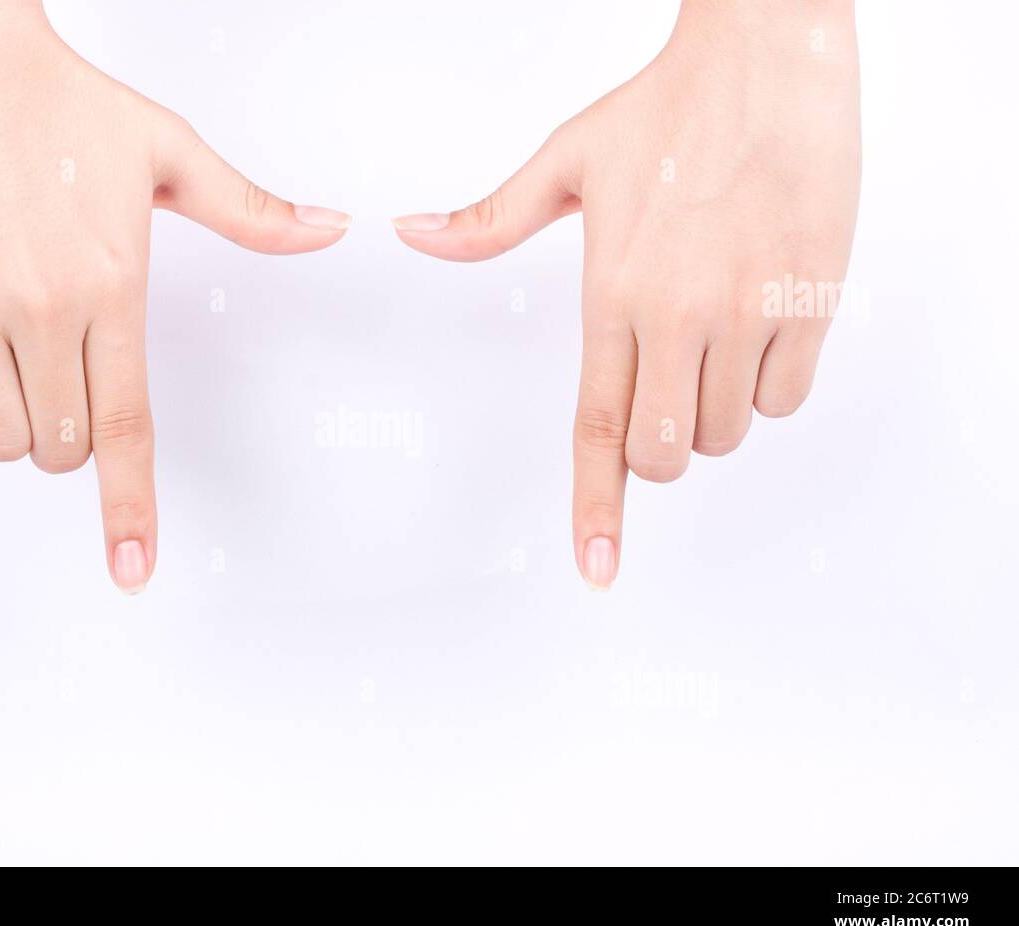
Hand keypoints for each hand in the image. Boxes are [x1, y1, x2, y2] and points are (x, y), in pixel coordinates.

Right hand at [0, 0, 349, 592]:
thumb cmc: (63, 104)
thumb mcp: (170, 154)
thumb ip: (250, 213)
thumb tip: (328, 231)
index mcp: (110, 286)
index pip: (125, 428)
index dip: (130, 509)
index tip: (133, 569)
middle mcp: (38, 307)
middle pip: (58, 447)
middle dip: (69, 432)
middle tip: (68, 366)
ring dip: (12, 418)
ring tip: (14, 345)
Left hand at [394, 0, 859, 588]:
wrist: (769, 58)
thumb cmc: (670, 108)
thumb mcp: (567, 162)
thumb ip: (490, 221)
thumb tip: (414, 234)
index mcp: (614, 292)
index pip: (597, 428)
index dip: (596, 508)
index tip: (596, 566)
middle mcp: (682, 314)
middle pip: (666, 452)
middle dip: (657, 451)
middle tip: (656, 395)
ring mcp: (751, 313)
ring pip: (727, 434)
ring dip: (710, 415)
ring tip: (707, 338)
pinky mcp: (812, 304)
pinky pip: (787, 398)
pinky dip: (767, 387)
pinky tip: (755, 328)